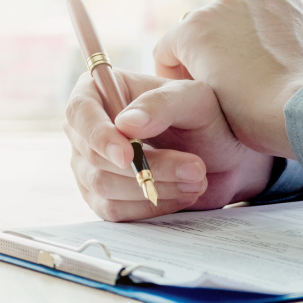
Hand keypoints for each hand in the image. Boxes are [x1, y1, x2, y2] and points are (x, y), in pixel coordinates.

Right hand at [64, 70, 273, 221]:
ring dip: (153, 187)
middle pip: (93, 156)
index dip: (99, 135)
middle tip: (195, 168)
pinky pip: (112, 210)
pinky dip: (149, 206)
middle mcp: (87, 129)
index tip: (128, 156)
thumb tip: (125, 124)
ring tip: (196, 179)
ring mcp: (89, 165)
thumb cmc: (207, 118)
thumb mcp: (194, 100)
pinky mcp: (102, 197)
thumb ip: (161, 105)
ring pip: (103, 186)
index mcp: (100, 91)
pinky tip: (180, 195)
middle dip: (146, 167)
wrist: (223, 157)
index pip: (79, 112)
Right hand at [154, 0, 302, 158]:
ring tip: (254, 68)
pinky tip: (275, 54)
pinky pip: (266, 12)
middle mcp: (219, 3)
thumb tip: (201, 63)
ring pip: (235, 16)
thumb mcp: (201, 99)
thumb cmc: (249, 115)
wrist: (301, 108)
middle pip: (202, 29)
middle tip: (225, 81)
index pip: (167, 49)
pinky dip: (267, 28)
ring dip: (238, 36)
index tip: (191, 90)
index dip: (175, 75)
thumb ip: (191, 74)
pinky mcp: (286, 0)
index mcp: (190, 28)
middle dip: (208, 51)